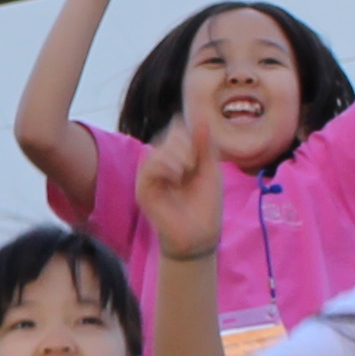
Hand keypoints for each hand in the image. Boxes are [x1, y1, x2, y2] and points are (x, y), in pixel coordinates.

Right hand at [130, 117, 223, 263]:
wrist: (200, 236)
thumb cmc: (206, 206)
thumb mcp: (210, 171)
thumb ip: (204, 146)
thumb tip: (201, 119)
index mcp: (179, 159)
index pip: (178, 133)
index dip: (189, 137)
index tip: (200, 155)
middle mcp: (163, 165)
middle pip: (167, 137)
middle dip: (183, 145)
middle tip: (193, 165)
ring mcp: (152, 177)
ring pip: (157, 149)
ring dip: (175, 155)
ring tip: (185, 171)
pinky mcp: (144, 189)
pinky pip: (148, 166)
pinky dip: (164, 165)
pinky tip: (176, 176)